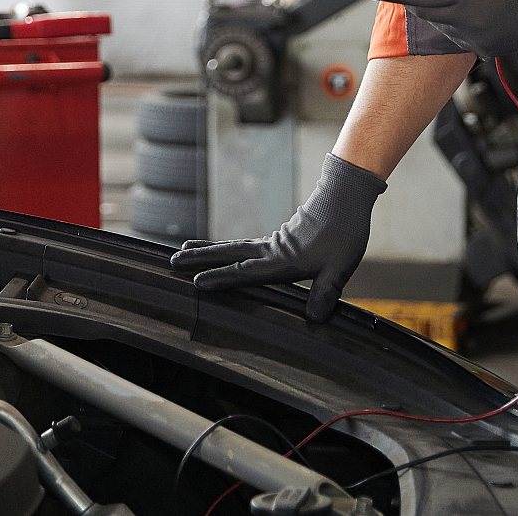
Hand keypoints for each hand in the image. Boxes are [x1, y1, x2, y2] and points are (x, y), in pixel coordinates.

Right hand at [169, 153, 383, 321]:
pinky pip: (244, 245)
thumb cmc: (344, 233)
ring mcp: (272, 243)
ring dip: (208, 251)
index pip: (245, 272)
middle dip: (200, 259)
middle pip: (229, 255)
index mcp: (282, 261)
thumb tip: (314, 320)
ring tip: (183, 250)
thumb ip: (326, 292)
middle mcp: (271, 251)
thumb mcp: (340, 267)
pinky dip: (226, 248)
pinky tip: (221, 250)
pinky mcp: (277, 239)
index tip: (196, 281)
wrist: (344, 198)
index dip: (222, 278)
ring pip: (232, 247)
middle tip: (172, 261)